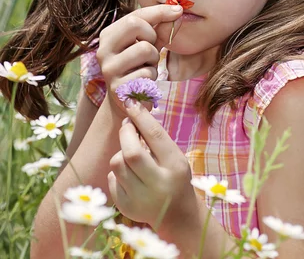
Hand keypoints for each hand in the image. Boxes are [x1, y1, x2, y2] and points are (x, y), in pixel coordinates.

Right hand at [96, 4, 182, 116]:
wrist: (127, 102)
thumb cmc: (139, 67)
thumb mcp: (150, 44)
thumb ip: (162, 29)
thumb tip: (178, 11)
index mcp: (108, 35)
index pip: (135, 15)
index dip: (159, 11)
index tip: (179, 10)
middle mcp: (103, 50)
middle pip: (136, 25)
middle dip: (152, 36)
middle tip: (151, 50)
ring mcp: (108, 69)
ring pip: (145, 49)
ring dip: (154, 59)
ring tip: (146, 67)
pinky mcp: (118, 88)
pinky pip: (147, 73)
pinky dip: (152, 77)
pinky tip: (143, 83)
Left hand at [108, 100, 197, 228]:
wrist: (177, 214)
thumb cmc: (174, 175)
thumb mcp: (174, 156)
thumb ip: (156, 139)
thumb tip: (132, 112)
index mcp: (175, 166)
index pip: (155, 136)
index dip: (141, 117)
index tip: (131, 102)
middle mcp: (159, 184)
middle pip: (131, 152)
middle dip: (126, 133)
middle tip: (128, 126)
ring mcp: (141, 198)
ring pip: (117, 163)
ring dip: (121, 153)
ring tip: (132, 156)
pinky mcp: (126, 207)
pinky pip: (112, 178)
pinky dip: (118, 172)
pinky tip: (130, 176)